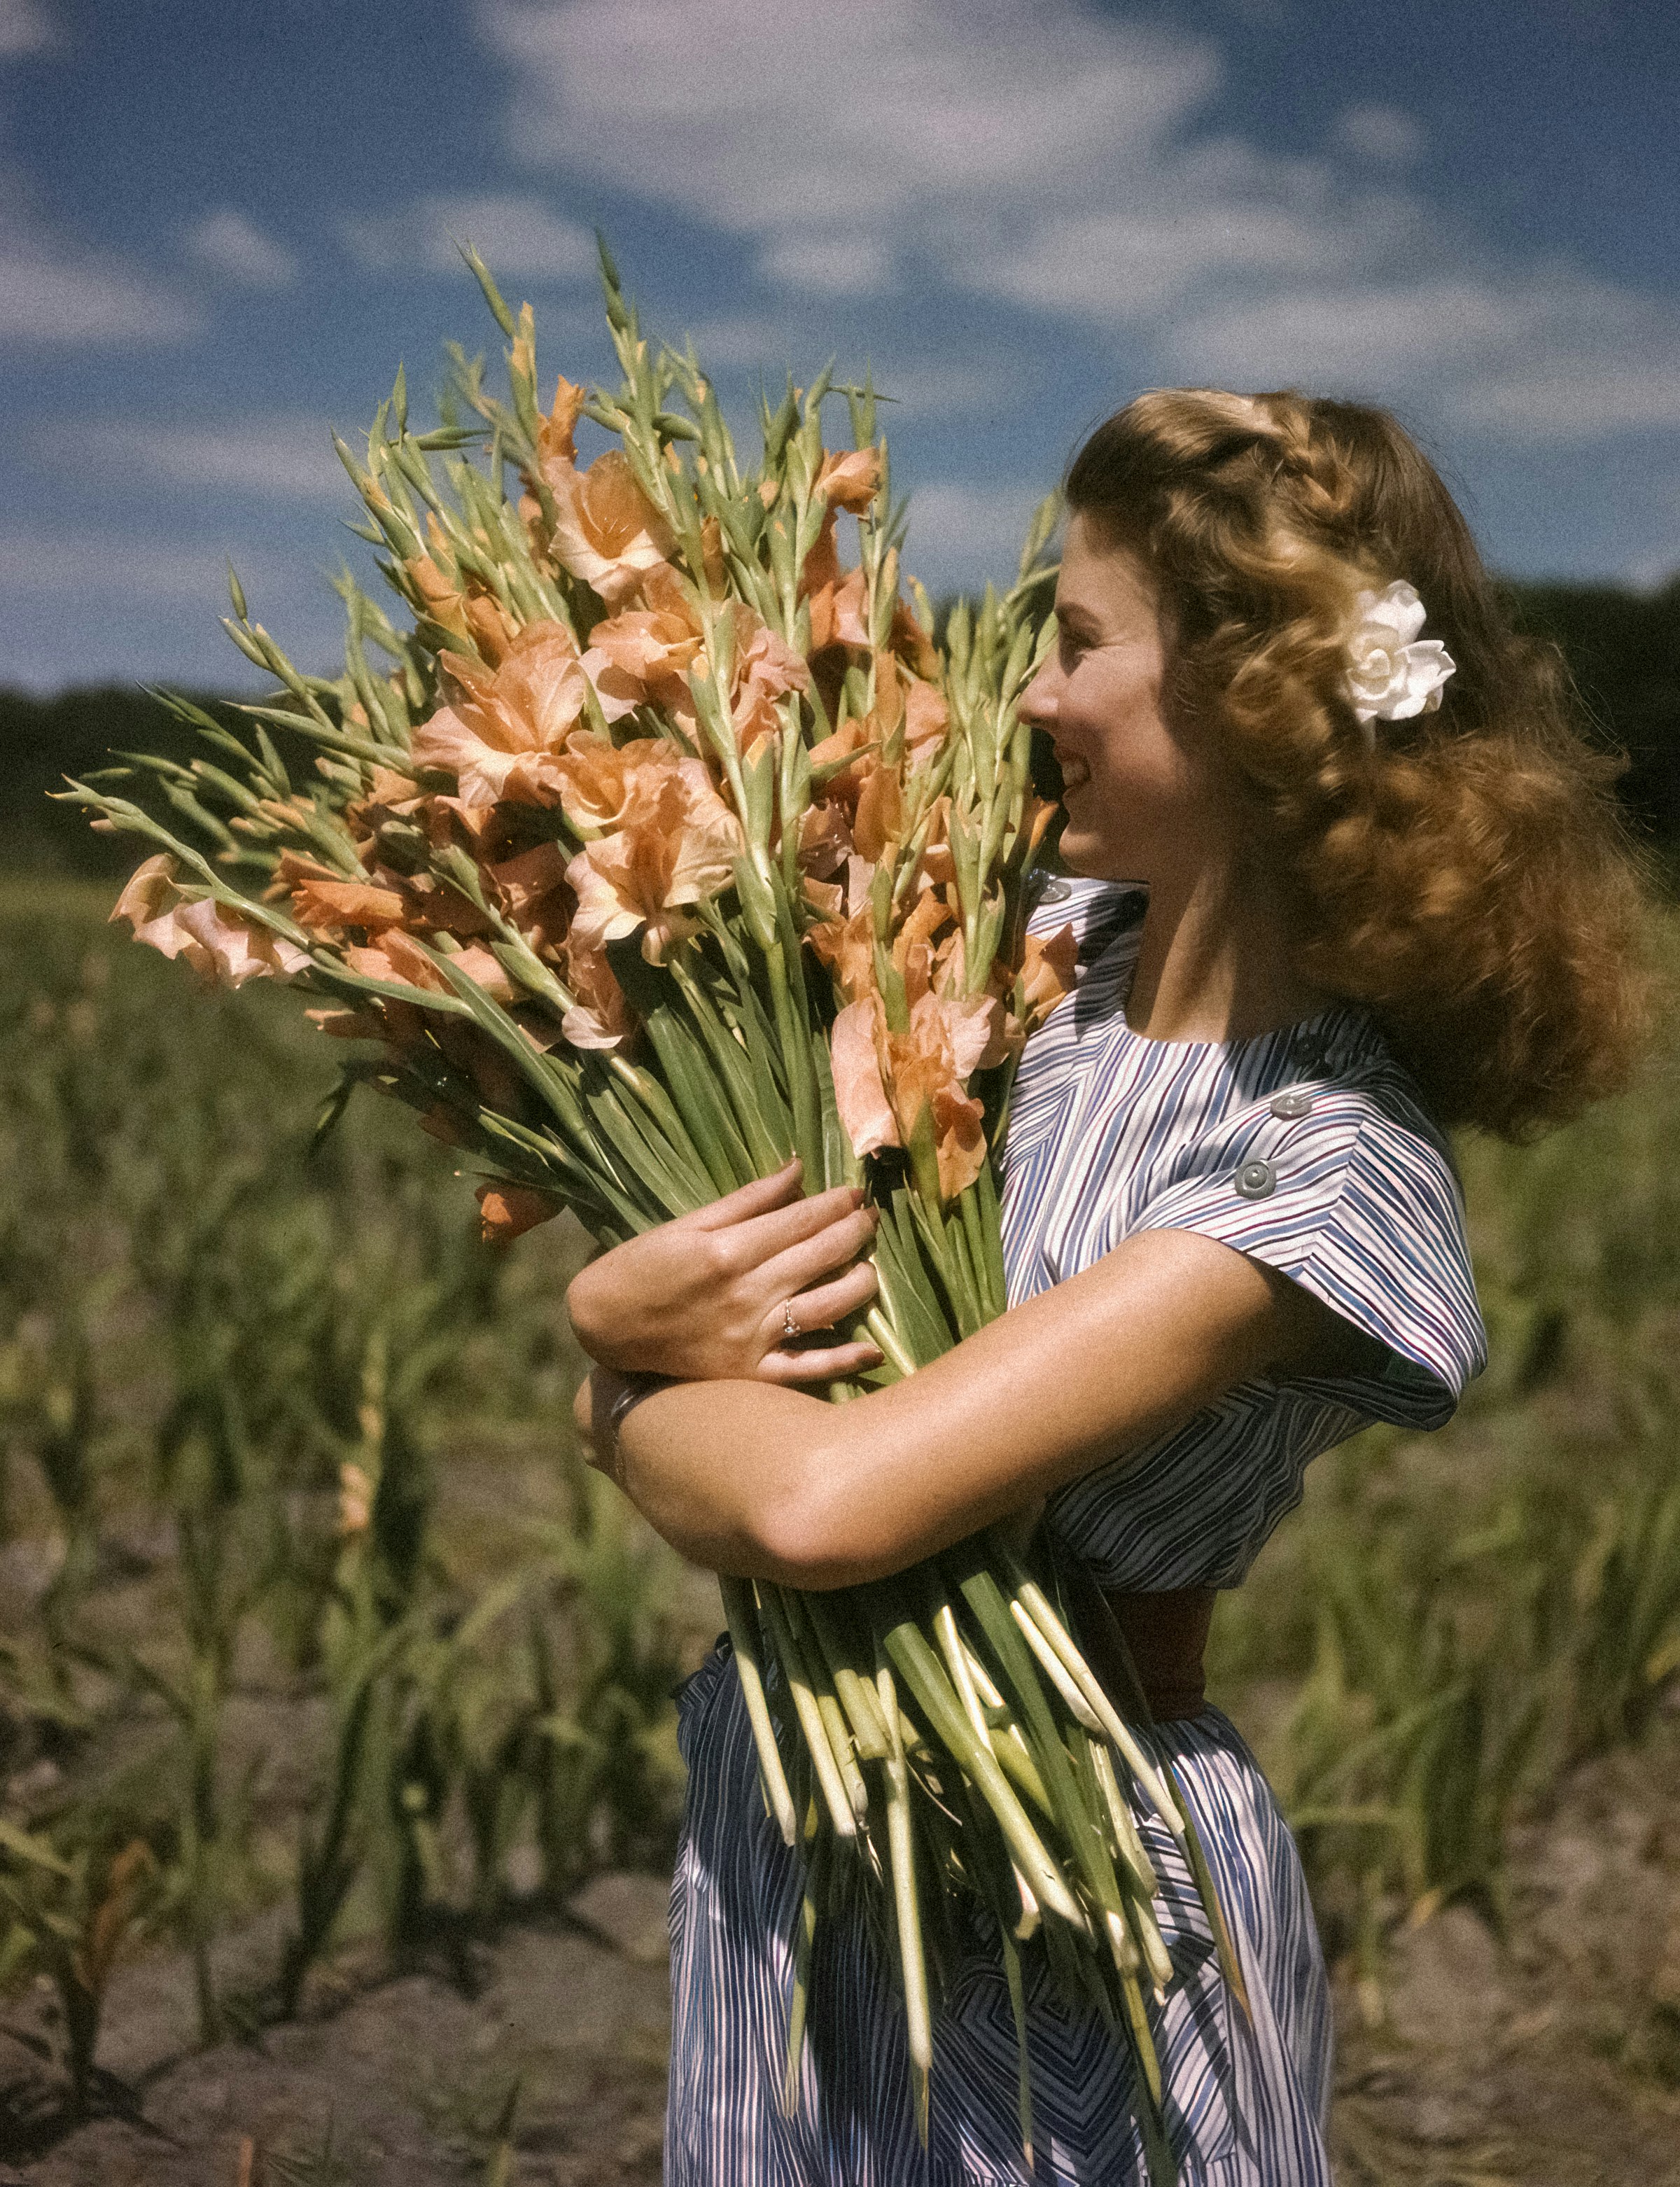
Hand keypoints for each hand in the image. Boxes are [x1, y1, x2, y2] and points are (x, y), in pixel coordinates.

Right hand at [565, 1160, 882, 1384]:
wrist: (603, 1327)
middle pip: (820, 1256)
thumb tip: (798, 1168)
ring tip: (870, 1266)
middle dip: (854, 1232)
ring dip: (858, 1283)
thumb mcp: (687, 1223)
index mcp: (728, 1251)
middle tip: (872, 1217)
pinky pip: (806, 1369)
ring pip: (825, 1307)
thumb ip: (748, 1199)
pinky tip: (873, 1350)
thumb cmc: (641, 1266)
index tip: (856, 1193)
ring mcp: (752, 1337)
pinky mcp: (750, 1373)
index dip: (835, 1204)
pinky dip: (842, 1361)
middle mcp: (746, 1294)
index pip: (800, 1221)